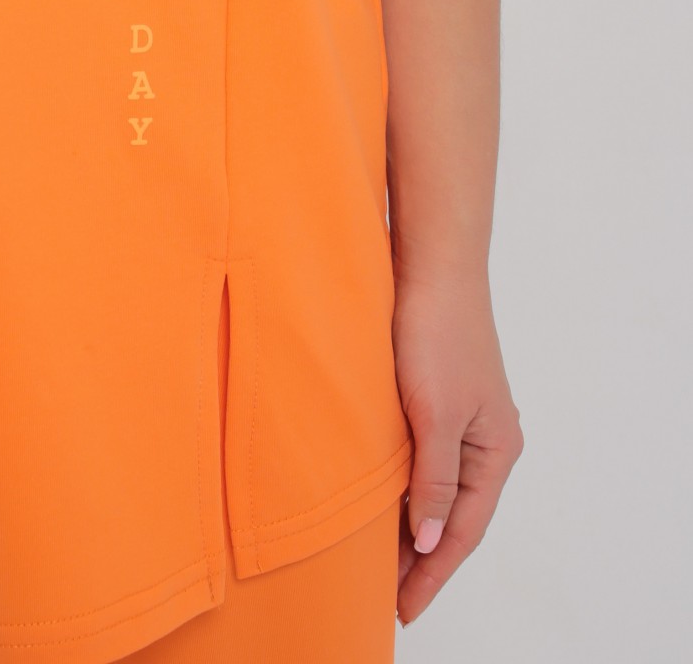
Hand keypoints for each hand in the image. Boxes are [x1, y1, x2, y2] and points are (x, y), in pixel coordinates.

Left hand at [391, 265, 523, 625]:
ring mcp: (460, 418)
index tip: (405, 608)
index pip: (461, 530)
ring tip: (377, 561)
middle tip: (388, 596)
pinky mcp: (433, 396)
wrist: (429, 265)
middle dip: (421, 557)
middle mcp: (484, 440)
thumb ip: (433, 479)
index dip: (432, 572)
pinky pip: (420, 458)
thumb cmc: (437, 333)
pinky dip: (401, 485)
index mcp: (496, 450)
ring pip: (434, 486)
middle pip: (452, 514)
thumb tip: (426, 541)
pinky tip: (377, 498)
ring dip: (409, 522)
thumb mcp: (435, 414)